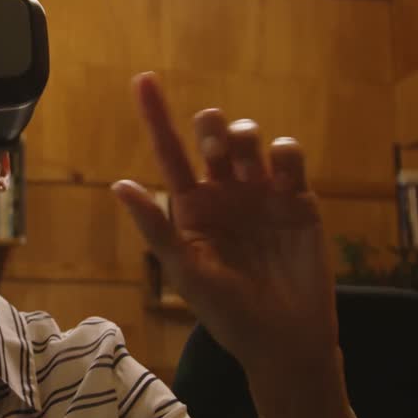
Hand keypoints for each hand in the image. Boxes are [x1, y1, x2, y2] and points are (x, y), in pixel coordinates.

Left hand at [112, 72, 358, 417]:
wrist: (282, 338)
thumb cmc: (226, 311)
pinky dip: (283, 152)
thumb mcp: (184, 270)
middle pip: (213, 135)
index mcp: (190, 205)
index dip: (156, 114)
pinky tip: (279, 166)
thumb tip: (119, 185)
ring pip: (252, 140)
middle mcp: (224, 191)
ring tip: (246, 161)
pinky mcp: (298, 200)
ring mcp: (262, 193)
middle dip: (211, 127)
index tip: (143, 78)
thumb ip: (155, 227)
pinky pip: (290, 160)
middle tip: (215, 147)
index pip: (169, 151)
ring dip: (245, 137)